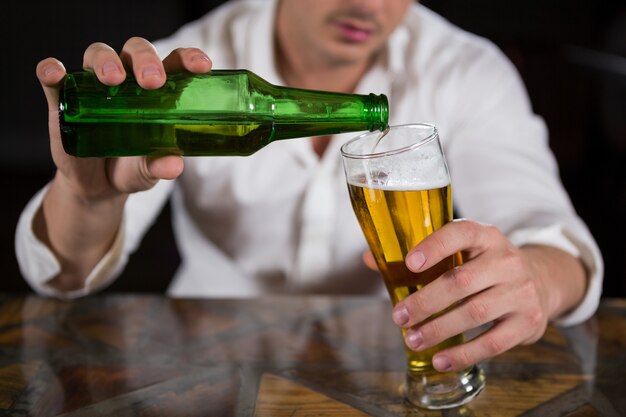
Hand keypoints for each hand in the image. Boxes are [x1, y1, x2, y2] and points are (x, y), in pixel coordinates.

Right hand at [36, 37, 212, 200]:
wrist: (97, 187)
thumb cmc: (132, 168)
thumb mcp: (148, 171)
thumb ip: (160, 167)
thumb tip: (174, 165)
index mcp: (157, 92)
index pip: (174, 64)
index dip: (189, 58)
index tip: (202, 66)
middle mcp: (127, 81)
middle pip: (136, 52)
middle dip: (146, 60)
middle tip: (153, 81)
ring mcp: (94, 87)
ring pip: (98, 54)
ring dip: (106, 61)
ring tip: (113, 80)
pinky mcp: (63, 100)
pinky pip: (53, 76)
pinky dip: (52, 70)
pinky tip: (56, 74)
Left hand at [387, 219, 584, 371]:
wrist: (539, 282)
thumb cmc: (484, 266)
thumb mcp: (460, 251)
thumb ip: (417, 256)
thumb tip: (369, 260)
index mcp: (485, 236)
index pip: (460, 233)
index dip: (434, 247)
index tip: (409, 263)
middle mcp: (506, 260)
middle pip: (461, 281)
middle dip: (425, 301)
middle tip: (399, 317)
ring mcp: (521, 291)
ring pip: (474, 312)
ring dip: (439, 329)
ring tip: (412, 340)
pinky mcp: (527, 321)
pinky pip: (493, 342)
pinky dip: (463, 354)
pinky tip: (440, 359)